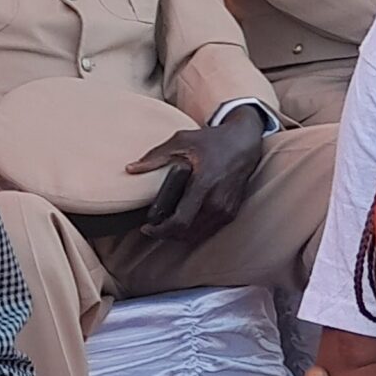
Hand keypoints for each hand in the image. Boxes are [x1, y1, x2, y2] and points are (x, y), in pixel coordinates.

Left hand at [128, 114, 262, 243]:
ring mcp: (227, 210)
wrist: (244, 142)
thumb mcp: (181, 141)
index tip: (147, 228)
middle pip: (187, 233)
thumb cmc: (213, 140)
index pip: (181, 221)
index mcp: (204, 186)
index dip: (161, 230)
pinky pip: (209, 230)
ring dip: (179, 235)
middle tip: (152, 228)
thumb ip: (155, 157)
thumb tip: (130, 168)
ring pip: (198, 235)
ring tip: (164, 226)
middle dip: (166, 234)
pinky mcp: (232, 212)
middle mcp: (217, 202)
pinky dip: (193, 231)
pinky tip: (181, 223)